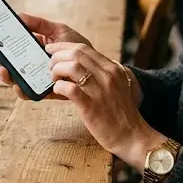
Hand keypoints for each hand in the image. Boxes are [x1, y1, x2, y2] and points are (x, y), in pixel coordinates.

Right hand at [0, 13, 91, 100]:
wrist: (95, 67)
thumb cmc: (78, 47)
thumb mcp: (59, 30)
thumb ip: (40, 24)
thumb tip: (19, 15)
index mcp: (34, 48)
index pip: (11, 46)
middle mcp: (32, 64)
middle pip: (9, 63)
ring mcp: (37, 78)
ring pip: (15, 79)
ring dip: (6, 76)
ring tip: (3, 69)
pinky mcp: (45, 91)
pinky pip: (30, 92)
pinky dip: (22, 90)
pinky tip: (18, 84)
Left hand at [46, 42, 162, 169]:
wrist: (132, 136)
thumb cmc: (121, 113)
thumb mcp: (118, 85)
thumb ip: (104, 73)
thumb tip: (84, 63)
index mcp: (112, 69)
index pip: (84, 48)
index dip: (63, 46)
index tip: (52, 49)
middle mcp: (107, 76)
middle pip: (76, 53)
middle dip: (57, 56)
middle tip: (50, 66)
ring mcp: (100, 91)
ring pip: (71, 67)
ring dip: (56, 70)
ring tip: (54, 79)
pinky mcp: (91, 107)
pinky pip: (69, 89)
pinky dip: (59, 87)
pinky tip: (59, 90)